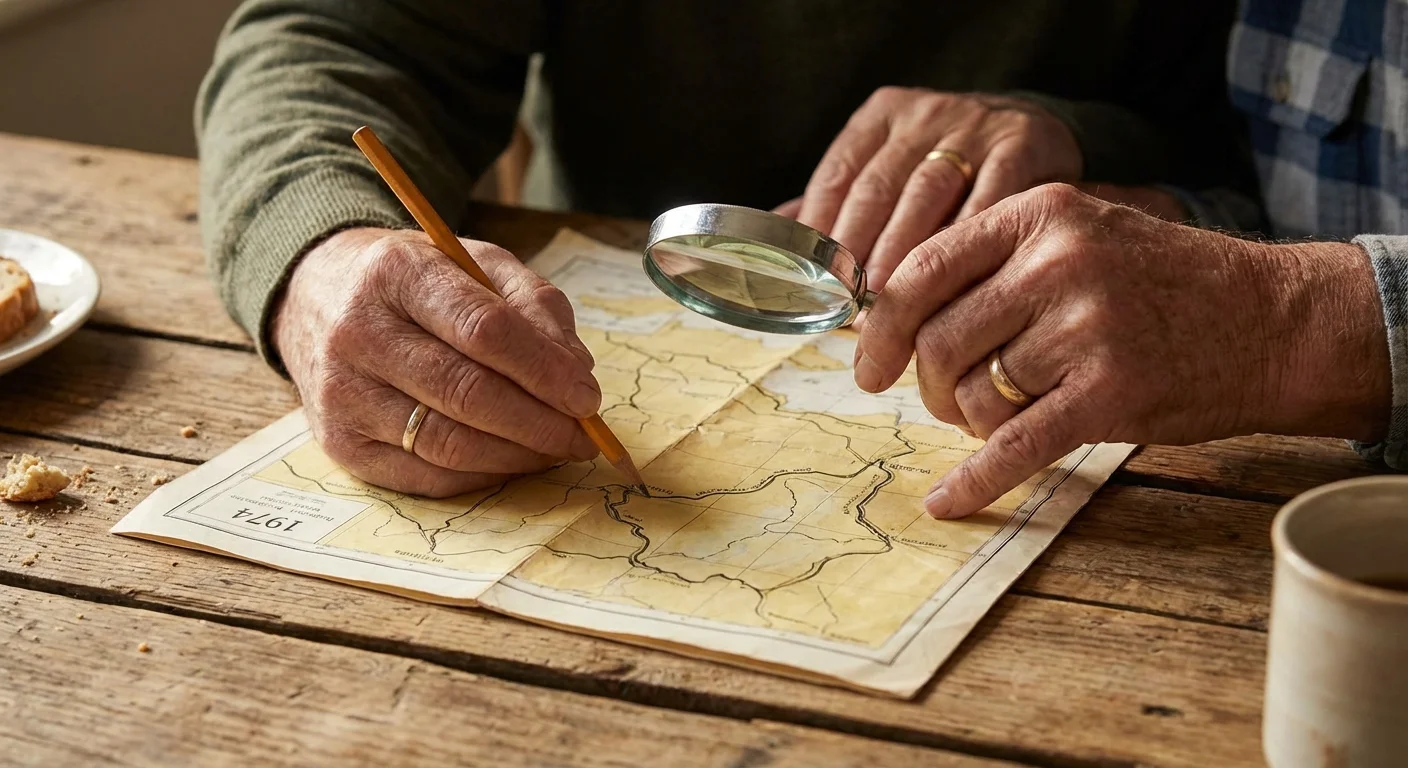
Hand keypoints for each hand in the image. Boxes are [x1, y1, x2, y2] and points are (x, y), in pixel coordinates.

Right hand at [272, 228, 600, 496]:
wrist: (317, 298)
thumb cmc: (414, 282)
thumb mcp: (475, 263)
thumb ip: (534, 305)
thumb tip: (577, 372)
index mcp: (398, 273)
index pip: (483, 330)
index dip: (543, 370)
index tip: (587, 396)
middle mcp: (359, 333)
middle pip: (467, 393)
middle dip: (540, 422)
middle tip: (583, 435)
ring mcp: (343, 394)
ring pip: (448, 443)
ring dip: (517, 455)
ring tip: (556, 448)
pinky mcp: (339, 444)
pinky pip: (425, 477)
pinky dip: (482, 475)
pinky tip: (513, 461)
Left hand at [791, 87, 1081, 290]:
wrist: (1033, 132)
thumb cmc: (947, 166)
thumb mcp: (893, 166)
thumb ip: (841, 199)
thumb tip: (777, 237)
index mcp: (882, 116)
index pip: (838, 174)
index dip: (823, 232)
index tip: (818, 282)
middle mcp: (924, 114)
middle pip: (877, 187)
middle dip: (860, 250)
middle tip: (850, 304)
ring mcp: (974, 125)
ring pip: (926, 195)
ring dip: (904, 254)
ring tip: (889, 303)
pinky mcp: (1022, 144)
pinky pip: (988, 201)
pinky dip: (966, 244)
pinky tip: (952, 284)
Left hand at [856, 184, 1390, 518]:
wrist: (1270, 322)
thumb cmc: (1160, 285)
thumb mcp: (1080, 235)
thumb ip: (995, 263)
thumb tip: (889, 316)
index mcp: (1039, 215)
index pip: (921, 270)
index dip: (881, 328)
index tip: (867, 366)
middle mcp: (1058, 263)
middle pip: (939, 341)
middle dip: (928, 385)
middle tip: (946, 401)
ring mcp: (1085, 328)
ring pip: (974, 394)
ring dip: (972, 421)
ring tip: (1003, 415)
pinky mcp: (1108, 394)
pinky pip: (1013, 447)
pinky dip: (974, 481)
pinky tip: (947, 502)